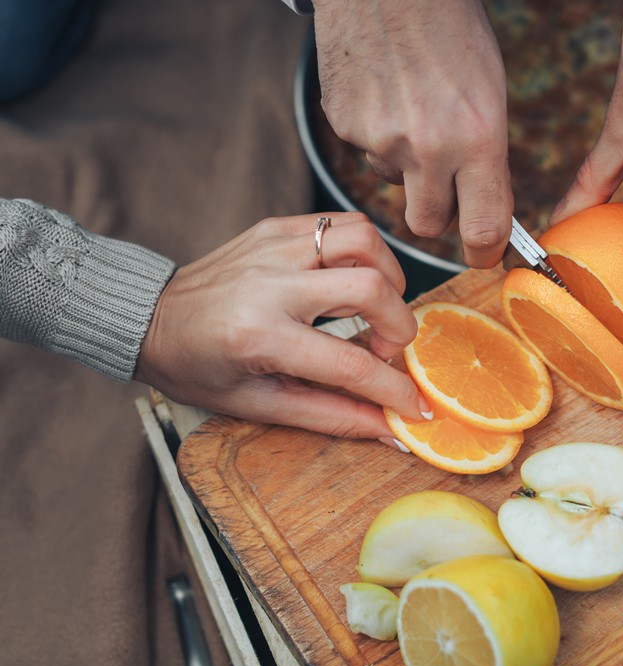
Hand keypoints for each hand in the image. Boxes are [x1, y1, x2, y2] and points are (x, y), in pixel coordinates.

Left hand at [135, 213, 426, 442]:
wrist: (148, 318)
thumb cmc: (198, 368)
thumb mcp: (258, 405)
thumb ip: (331, 415)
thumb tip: (389, 429)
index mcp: (260, 337)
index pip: (351, 364)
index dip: (396, 389)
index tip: (418, 406)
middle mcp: (270, 284)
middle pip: (370, 288)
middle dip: (400, 325)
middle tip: (387, 348)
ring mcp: (273, 247)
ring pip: (364, 239)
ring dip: (388, 275)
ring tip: (378, 306)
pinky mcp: (275, 227)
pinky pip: (340, 224)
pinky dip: (363, 251)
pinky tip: (352, 279)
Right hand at [311, 0, 512, 267]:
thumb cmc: (451, 29)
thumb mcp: (489, 93)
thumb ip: (486, 156)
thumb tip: (482, 210)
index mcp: (478, 138)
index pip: (484, 228)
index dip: (485, 253)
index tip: (485, 256)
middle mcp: (427, 147)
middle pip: (428, 224)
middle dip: (437, 213)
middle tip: (443, 184)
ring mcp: (379, 138)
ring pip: (394, 182)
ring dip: (405, 163)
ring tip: (411, 107)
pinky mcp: (344, 124)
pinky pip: (365, 151)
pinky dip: (376, 133)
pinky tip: (385, 93)